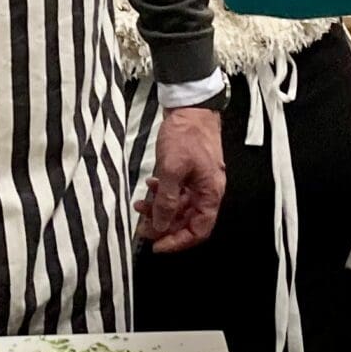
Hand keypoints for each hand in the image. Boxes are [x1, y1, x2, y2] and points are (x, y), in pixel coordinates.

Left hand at [137, 105, 225, 252]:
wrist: (190, 106)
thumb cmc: (186, 134)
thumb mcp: (172, 170)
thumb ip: (167, 201)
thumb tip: (160, 226)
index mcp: (211, 193)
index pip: (199, 230)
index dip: (178, 242)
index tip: (157, 245)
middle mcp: (208, 190)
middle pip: (188, 221)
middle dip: (165, 226)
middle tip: (143, 228)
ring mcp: (199, 181)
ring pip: (180, 207)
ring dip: (161, 210)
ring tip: (140, 207)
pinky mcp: (190, 171)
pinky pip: (178, 192)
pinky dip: (163, 194)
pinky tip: (149, 189)